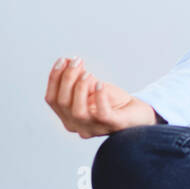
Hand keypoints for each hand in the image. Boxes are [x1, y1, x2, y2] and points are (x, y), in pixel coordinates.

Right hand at [44, 56, 158, 137]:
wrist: (137, 112)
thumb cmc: (112, 101)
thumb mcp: (92, 86)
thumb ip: (78, 76)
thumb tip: (67, 60)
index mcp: (68, 117)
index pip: (52, 99)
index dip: (54, 78)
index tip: (63, 60)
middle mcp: (77, 126)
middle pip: (63, 103)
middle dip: (67, 78)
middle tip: (77, 61)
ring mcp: (94, 129)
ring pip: (78, 112)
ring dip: (80, 88)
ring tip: (88, 73)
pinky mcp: (113, 126)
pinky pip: (102, 114)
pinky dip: (99, 97)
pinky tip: (100, 84)